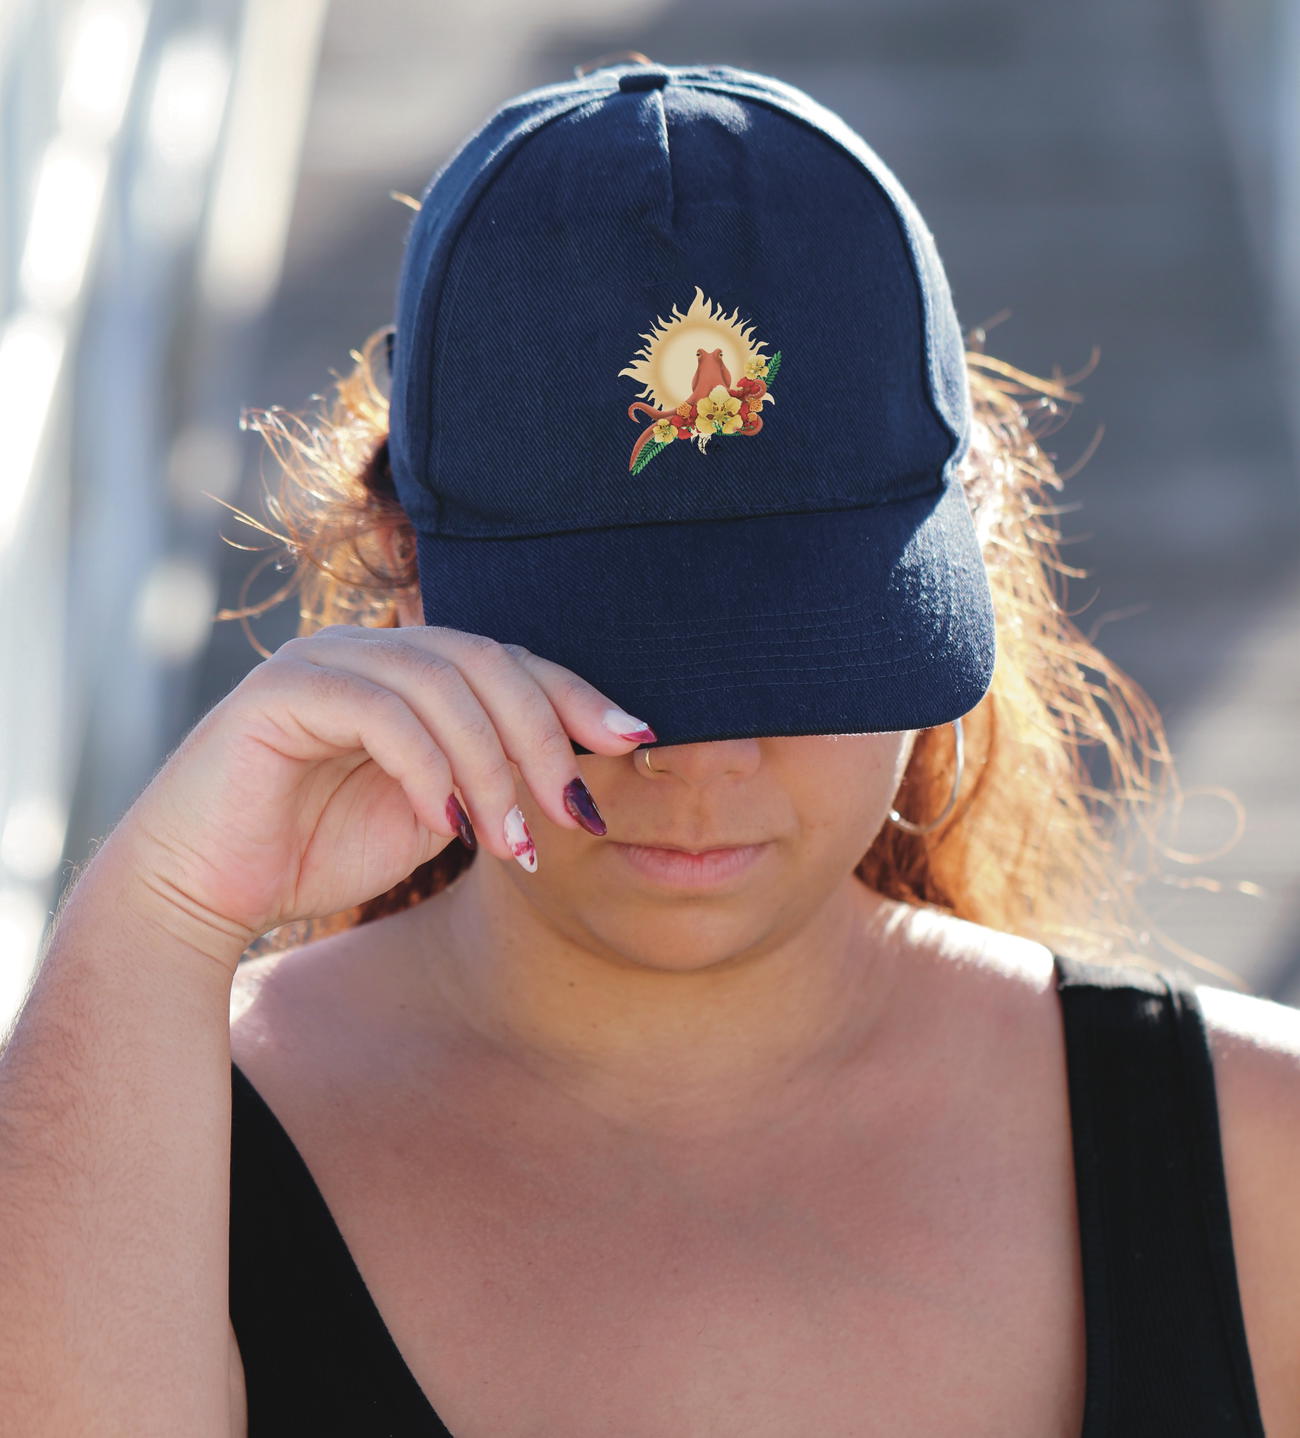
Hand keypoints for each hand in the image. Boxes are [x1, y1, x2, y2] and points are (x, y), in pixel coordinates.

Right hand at [104, 625, 655, 972]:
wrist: (206, 892)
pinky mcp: (281, 690)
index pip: (508, 662)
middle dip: (545, 737)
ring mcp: (323, 660)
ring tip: (515, 845)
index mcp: (408, 668)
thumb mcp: (433, 812)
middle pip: (486, 661)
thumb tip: (577, 767)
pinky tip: (450, 829)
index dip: (576, 696)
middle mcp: (369, 648)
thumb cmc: (318, 852)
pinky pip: (382, 713)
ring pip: (441, 683)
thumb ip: (489, 777)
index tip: (635, 742)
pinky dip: (429, 770)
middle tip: (578, 813)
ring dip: (492, 767)